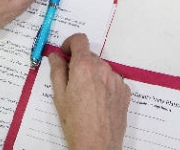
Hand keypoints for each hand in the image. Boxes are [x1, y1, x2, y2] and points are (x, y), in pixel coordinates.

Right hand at [50, 33, 129, 149]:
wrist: (97, 146)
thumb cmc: (75, 124)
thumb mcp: (59, 97)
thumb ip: (57, 71)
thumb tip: (55, 56)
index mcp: (84, 67)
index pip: (79, 39)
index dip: (70, 44)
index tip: (65, 53)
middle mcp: (102, 69)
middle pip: (90, 56)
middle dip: (79, 64)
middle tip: (71, 83)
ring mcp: (116, 79)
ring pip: (102, 68)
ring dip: (93, 75)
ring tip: (86, 97)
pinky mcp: (125, 90)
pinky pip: (112, 80)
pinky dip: (105, 85)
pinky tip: (98, 102)